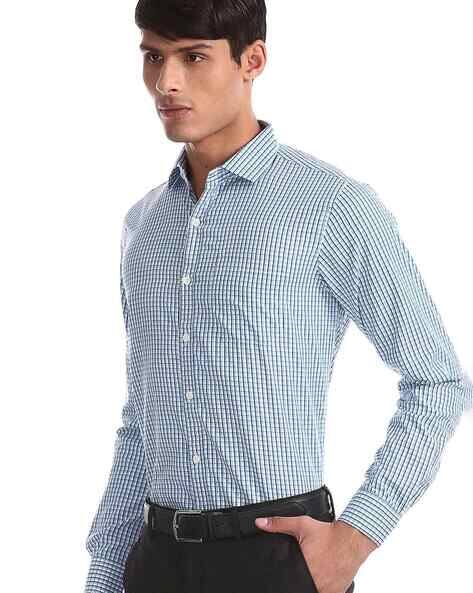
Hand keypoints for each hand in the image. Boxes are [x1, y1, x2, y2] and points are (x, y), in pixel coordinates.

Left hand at [254, 514, 377, 592]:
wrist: (351, 538)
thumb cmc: (328, 533)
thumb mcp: (301, 524)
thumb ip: (279, 524)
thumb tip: (260, 523)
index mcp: (305, 568)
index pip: (289, 582)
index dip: (286, 582)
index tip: (286, 578)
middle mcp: (316, 582)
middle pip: (301, 587)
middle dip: (297, 582)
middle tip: (302, 570)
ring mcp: (327, 589)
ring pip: (313, 591)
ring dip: (310, 586)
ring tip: (310, 575)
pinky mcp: (337, 592)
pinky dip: (321, 589)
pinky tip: (319, 581)